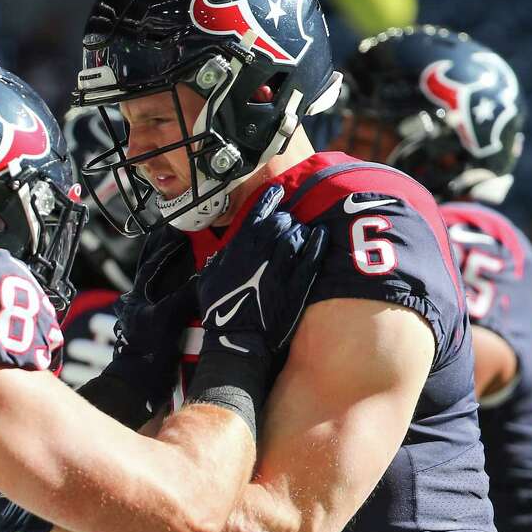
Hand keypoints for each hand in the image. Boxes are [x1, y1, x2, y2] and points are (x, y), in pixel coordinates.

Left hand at [101, 234, 198, 407]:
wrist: (138, 389)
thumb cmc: (146, 353)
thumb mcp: (168, 318)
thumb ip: (184, 297)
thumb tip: (203, 279)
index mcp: (138, 300)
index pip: (151, 268)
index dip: (165, 253)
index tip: (180, 242)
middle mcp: (139, 311)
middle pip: (159, 285)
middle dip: (175, 275)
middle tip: (195, 265)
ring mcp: (146, 327)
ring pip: (165, 304)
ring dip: (182, 298)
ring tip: (202, 290)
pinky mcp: (156, 343)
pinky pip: (173, 323)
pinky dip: (186, 317)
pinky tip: (199, 318)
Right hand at [197, 185, 326, 357]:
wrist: (237, 340)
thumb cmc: (220, 311)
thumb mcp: (209, 277)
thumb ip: (221, 257)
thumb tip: (230, 244)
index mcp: (238, 250)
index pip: (257, 215)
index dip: (268, 200)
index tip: (276, 191)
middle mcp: (261, 255)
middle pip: (280, 222)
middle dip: (285, 217)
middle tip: (287, 219)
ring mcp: (281, 270)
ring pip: (296, 236)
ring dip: (300, 229)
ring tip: (301, 230)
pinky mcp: (297, 286)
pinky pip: (311, 258)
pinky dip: (318, 243)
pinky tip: (322, 235)